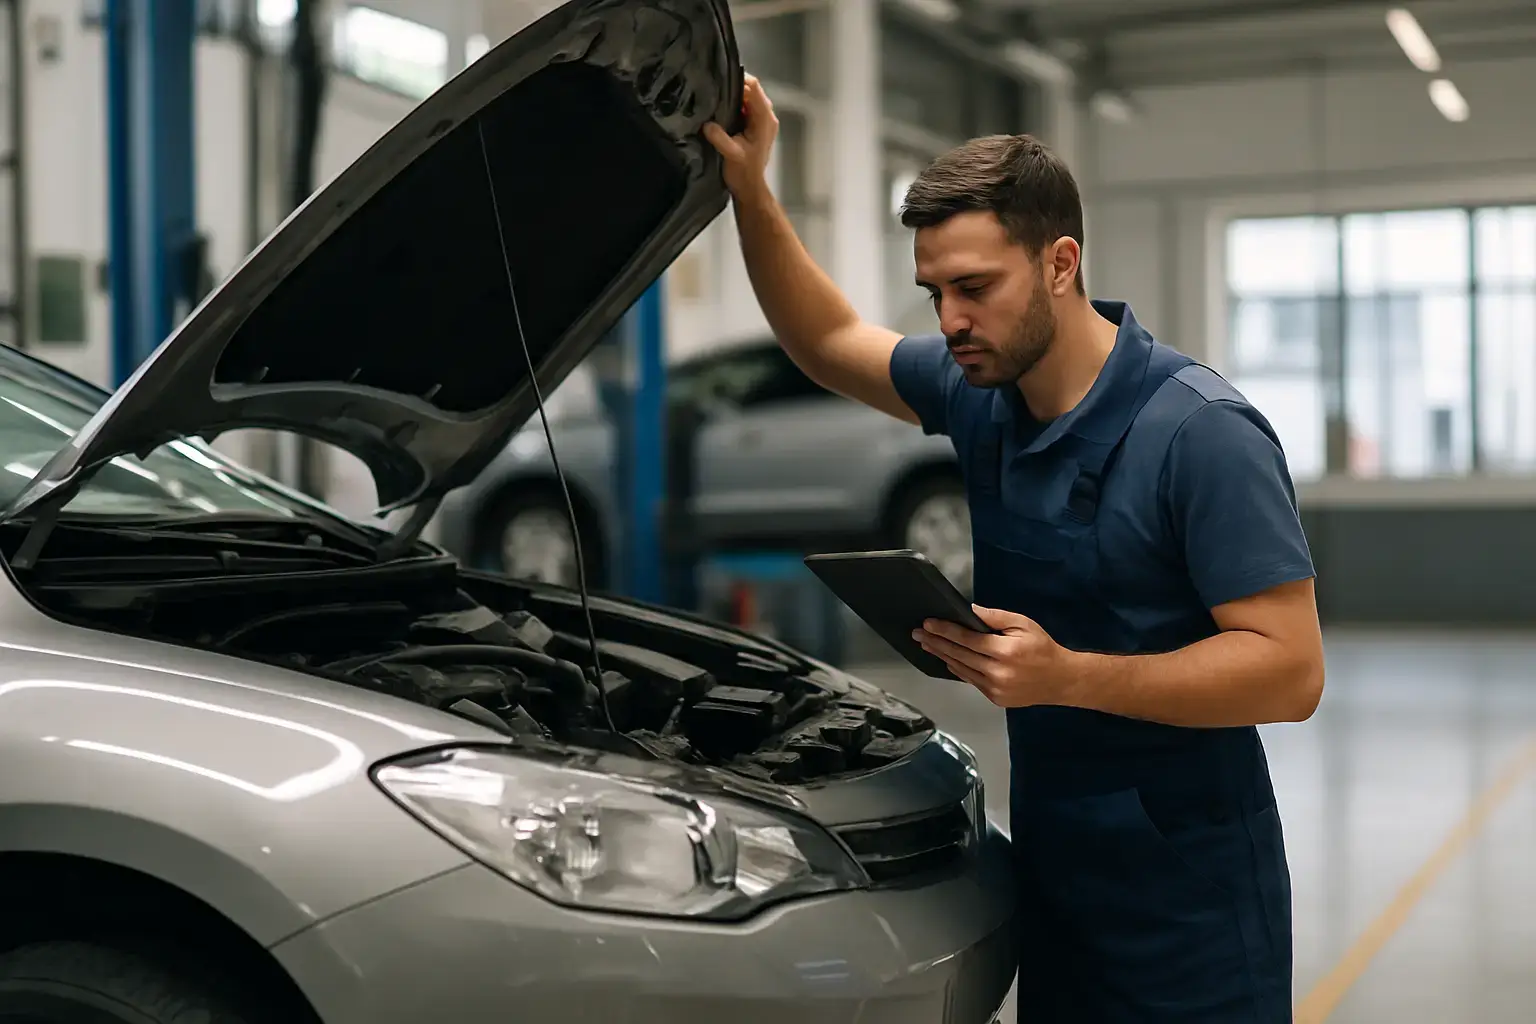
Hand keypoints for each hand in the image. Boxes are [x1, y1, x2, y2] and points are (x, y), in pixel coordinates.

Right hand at [703, 73, 777, 197]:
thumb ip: (720, 137)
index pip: (754, 88)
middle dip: (734, 87)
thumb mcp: (730, 154)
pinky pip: (745, 107)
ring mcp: (762, 120)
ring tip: (716, 97)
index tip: (721, 79)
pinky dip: (734, 105)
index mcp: (764, 119)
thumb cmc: (743, 173)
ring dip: (733, 96)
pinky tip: (721, 108)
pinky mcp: (755, 125)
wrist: (749, 187)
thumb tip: (707, 123)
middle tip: (714, 88)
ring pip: (748, 98)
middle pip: (752, 90)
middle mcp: (766, 117)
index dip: (739, 80)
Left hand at [913, 605, 1075, 707]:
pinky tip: (947, 659)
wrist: (1060, 680)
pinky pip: (970, 680)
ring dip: (942, 656)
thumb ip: (995, 617)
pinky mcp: (994, 698)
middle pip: (958, 655)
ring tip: (927, 645)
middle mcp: (997, 672)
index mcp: (1005, 651)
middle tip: (918, 634)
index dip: (945, 630)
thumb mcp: (1023, 624)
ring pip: (961, 670)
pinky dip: (957, 668)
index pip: (967, 639)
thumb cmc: (1042, 647)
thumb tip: (969, 611)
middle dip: (936, 643)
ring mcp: (994, 688)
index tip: (928, 624)